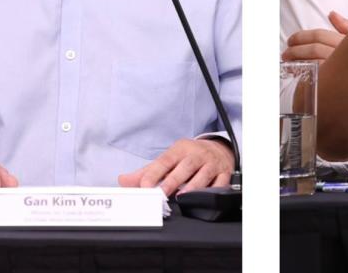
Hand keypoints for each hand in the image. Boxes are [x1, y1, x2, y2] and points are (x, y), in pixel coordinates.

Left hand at [117, 138, 233, 196]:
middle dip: (171, 182)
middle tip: (160, 195)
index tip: (144, 186)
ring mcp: (211, 164)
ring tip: (181, 197)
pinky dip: (213, 190)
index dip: (154, 174)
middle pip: (183, 168)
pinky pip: (220, 182)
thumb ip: (147, 172)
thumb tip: (123, 180)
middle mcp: (195, 155)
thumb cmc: (188, 156)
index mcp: (179, 150)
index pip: (164, 161)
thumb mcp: (169, 159)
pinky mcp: (224, 173)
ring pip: (202, 175)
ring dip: (192, 187)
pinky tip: (205, 197)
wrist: (219, 149)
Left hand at [282, 13, 347, 121]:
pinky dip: (308, 84)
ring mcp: (347, 79)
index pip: (321, 37)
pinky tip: (299, 84)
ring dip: (298, 67)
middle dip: (296, 52)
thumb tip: (331, 14)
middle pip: (315, 52)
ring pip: (315, 69)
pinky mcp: (346, 96)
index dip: (302, 38)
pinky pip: (321, 89)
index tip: (291, 41)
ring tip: (287, 68)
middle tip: (285, 55)